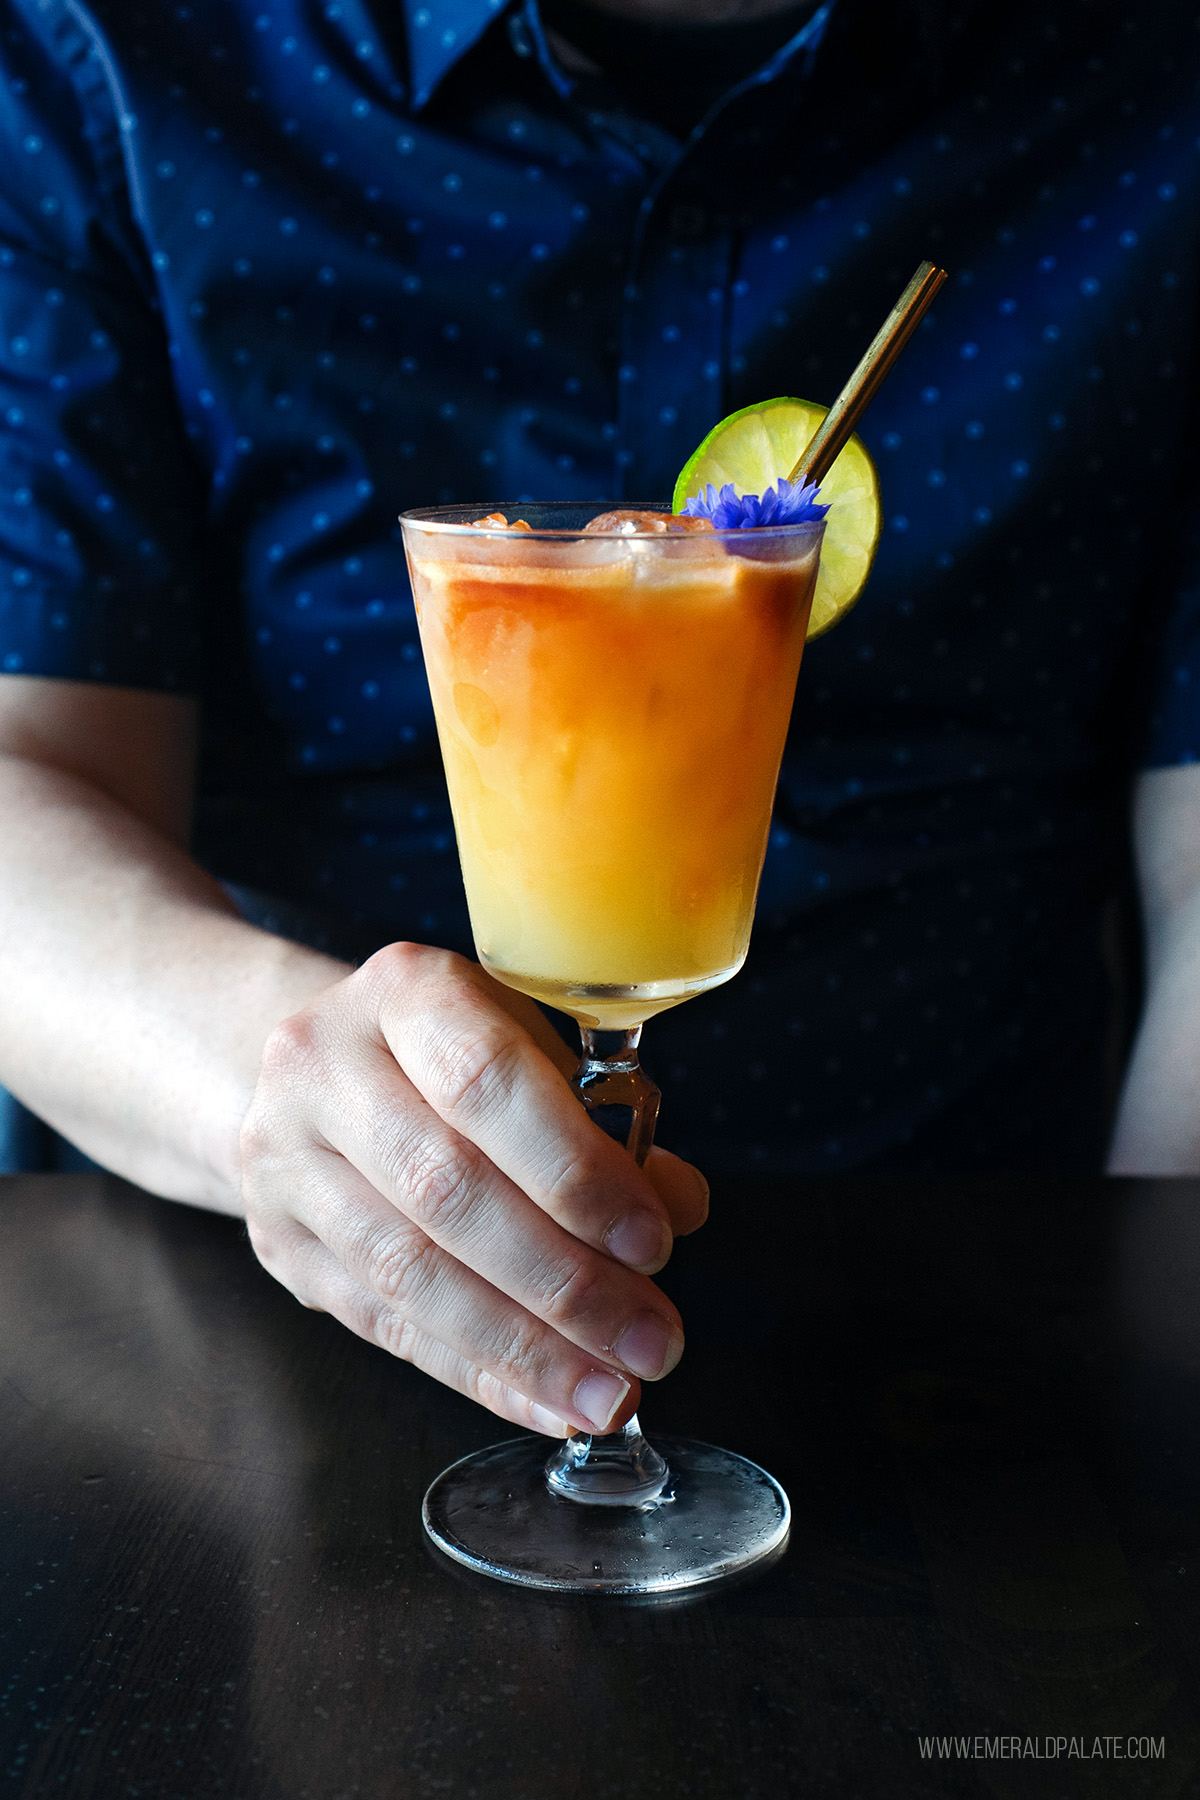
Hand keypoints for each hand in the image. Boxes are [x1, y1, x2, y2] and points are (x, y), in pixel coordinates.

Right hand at [239, 942, 708, 1434]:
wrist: (316, 1067)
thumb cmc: (451, 1052)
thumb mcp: (531, 1047)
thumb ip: (605, 1120)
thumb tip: (681, 1204)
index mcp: (403, 992)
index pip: (486, 1082)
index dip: (573, 1171)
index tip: (651, 1242)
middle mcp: (323, 1065)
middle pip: (446, 1187)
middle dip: (563, 1281)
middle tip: (651, 1341)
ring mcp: (285, 1159)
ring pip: (408, 1271)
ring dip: (523, 1347)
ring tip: (609, 1392)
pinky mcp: (278, 1243)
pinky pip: (384, 1325)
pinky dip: (477, 1373)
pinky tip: (547, 1403)